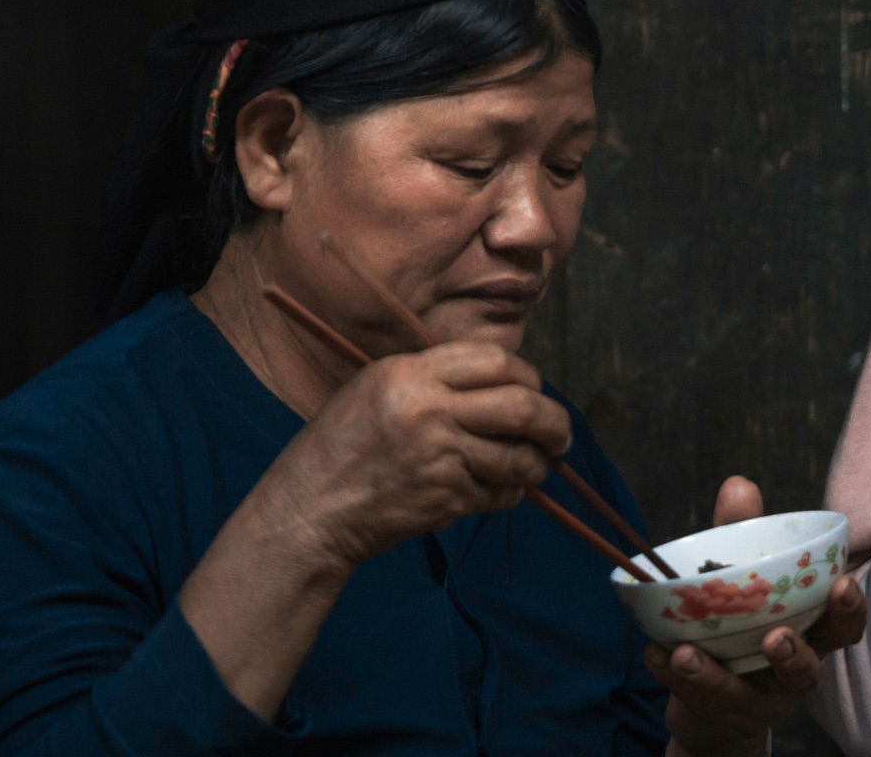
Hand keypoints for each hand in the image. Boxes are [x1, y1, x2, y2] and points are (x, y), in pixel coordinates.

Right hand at [270, 341, 570, 566]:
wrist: (310, 509)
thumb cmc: (341, 446)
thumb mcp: (376, 387)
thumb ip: (436, 378)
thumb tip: (505, 383)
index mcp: (411, 374)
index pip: (495, 362)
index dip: (527, 376)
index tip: (535, 390)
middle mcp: (429, 411)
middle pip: (521, 406)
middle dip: (554, 422)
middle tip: (560, 435)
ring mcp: (440, 457)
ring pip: (518, 456)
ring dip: (537, 465)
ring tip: (537, 466)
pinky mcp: (445, 498)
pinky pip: (498, 492)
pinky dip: (509, 493)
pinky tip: (500, 490)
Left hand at [648, 476, 868, 756]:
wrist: (712, 693)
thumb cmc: (740, 622)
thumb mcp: (743, 578)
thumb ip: (741, 534)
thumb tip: (739, 483)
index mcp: (809, 632)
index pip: (843, 625)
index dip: (850, 608)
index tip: (843, 584)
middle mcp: (790, 671)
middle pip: (807, 671)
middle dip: (794, 656)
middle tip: (775, 638)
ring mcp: (755, 700)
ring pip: (744, 697)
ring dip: (715, 676)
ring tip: (687, 653)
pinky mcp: (718, 715)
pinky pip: (694, 700)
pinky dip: (672, 676)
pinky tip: (654, 653)